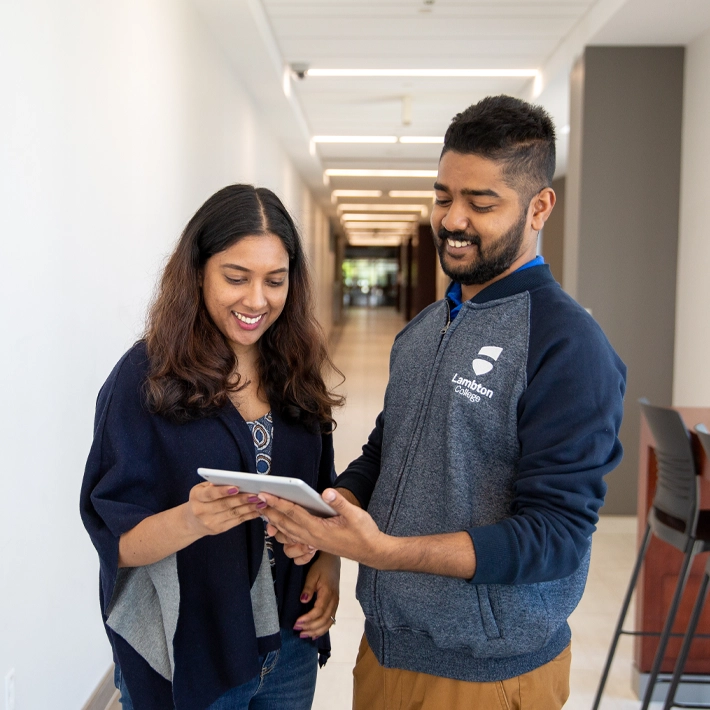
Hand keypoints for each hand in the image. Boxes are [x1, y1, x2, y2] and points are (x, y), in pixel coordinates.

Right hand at [184, 482, 264, 535]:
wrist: (192, 522)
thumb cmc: (200, 500)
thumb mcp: (201, 489)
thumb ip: (213, 484)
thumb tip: (231, 479)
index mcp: (197, 497)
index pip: (210, 494)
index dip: (223, 491)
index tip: (236, 487)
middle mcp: (202, 511)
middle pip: (225, 505)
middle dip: (242, 499)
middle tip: (256, 494)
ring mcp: (211, 522)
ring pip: (233, 514)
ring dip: (249, 507)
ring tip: (261, 501)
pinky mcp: (220, 529)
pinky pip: (237, 521)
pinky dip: (249, 515)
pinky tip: (258, 510)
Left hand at [261, 488, 388, 567]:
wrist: (371, 552)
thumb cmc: (364, 532)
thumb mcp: (355, 514)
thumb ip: (340, 503)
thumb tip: (326, 492)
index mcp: (319, 530)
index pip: (294, 513)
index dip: (279, 503)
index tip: (266, 494)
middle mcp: (312, 537)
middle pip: (286, 523)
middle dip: (270, 511)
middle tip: (256, 499)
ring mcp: (313, 542)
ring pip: (288, 531)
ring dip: (274, 521)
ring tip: (263, 510)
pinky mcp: (315, 543)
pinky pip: (294, 536)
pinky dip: (284, 528)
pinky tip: (279, 524)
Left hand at [293, 553, 339, 639]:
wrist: (332, 561)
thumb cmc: (321, 566)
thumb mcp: (312, 574)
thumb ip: (308, 587)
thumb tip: (303, 600)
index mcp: (328, 593)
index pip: (319, 611)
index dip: (308, 619)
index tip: (296, 623)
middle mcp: (334, 600)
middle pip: (324, 619)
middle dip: (310, 627)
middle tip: (297, 630)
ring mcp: (336, 603)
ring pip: (329, 622)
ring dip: (316, 631)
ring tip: (304, 635)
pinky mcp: (335, 605)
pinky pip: (331, 620)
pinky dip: (323, 629)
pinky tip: (314, 634)